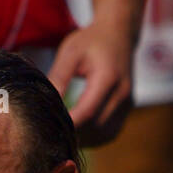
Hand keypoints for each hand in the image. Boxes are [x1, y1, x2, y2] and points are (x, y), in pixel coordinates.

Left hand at [48, 21, 132, 145]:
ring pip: (104, 134)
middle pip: (96, 127)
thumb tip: (45, 104)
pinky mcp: (127, 110)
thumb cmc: (91, 40)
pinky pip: (110, 132)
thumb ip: (58, 77)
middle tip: (53, 134)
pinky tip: (80, 131)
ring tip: (65, 133)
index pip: (88, 112)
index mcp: (108, 77)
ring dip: (85, 139)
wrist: (119, 33)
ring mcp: (127, 104)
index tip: (50, 129)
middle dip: (75, 133)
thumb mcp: (70, 51)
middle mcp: (121, 93)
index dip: (69, 124)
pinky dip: (95, 137)